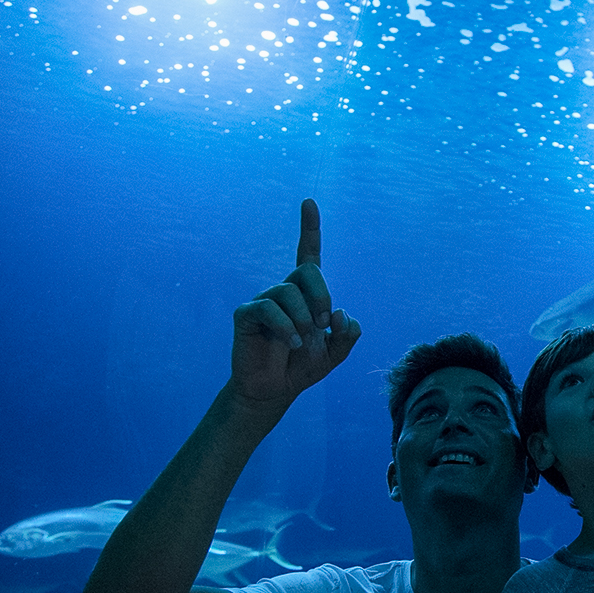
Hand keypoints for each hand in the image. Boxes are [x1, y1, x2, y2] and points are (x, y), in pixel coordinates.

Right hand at [230, 199, 360, 410]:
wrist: (274, 390)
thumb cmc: (301, 367)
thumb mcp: (335, 353)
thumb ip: (347, 335)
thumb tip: (341, 313)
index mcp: (306, 294)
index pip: (308, 254)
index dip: (309, 228)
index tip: (309, 202)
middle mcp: (284, 291)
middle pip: (307, 270)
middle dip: (321, 296)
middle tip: (323, 324)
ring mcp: (263, 301)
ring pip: (288, 291)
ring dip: (304, 317)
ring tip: (303, 339)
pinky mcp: (247, 314)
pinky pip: (267, 308)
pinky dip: (285, 326)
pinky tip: (290, 343)